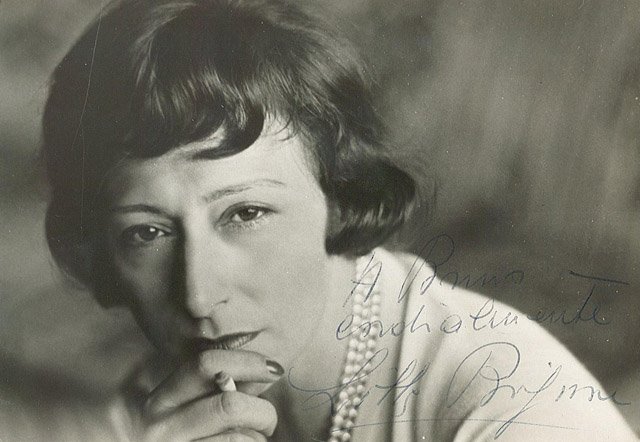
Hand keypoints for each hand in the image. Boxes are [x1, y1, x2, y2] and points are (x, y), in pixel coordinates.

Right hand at [127, 350, 282, 440]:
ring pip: (238, 440)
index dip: (247, 361)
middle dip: (263, 410)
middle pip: (229, 405)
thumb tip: (262, 368)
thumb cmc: (170, 430)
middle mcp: (163, 427)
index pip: (206, 364)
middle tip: (269, 418)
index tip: (274, 368)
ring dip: (259, 438)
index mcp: (162, 399)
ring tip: (258, 438)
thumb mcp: (178, 403)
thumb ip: (213, 383)